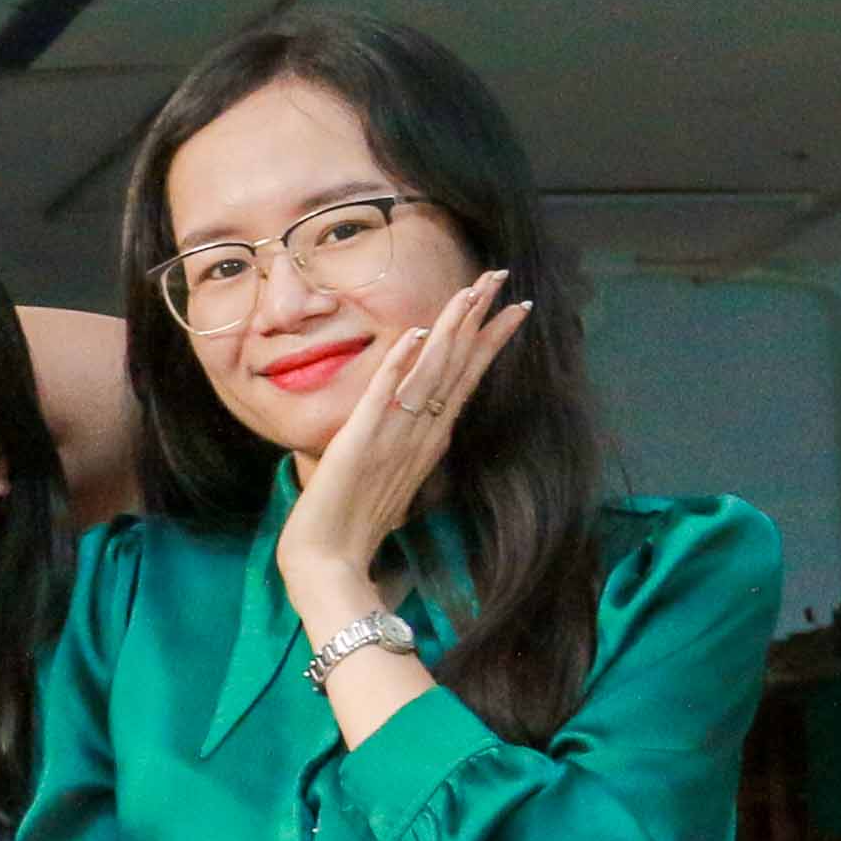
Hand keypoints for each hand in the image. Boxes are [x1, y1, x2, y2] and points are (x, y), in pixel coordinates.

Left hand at [276, 267, 527, 628]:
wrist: (328, 563)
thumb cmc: (353, 527)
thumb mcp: (388, 477)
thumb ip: (406, 449)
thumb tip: (419, 429)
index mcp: (427, 441)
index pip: (464, 380)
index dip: (488, 342)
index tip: (512, 308)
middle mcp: (419, 435)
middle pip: (457, 368)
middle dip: (479, 321)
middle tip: (501, 277)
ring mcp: (392, 438)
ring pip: (429, 374)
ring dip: (449, 331)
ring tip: (470, 292)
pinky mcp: (359, 444)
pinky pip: (381, 398)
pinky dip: (397, 367)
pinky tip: (413, 336)